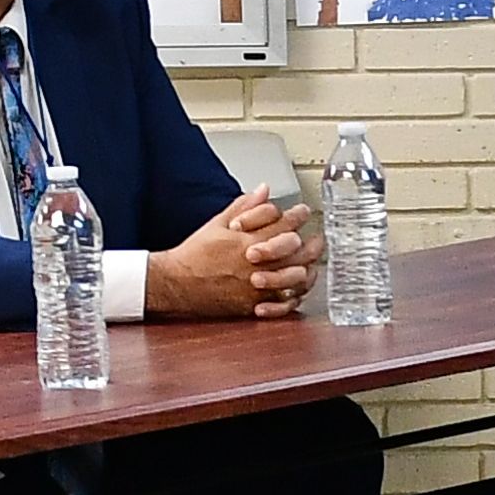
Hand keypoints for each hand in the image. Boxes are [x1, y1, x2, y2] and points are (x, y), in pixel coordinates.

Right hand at [145, 192, 313, 321]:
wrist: (176, 284)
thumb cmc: (195, 254)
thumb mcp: (217, 223)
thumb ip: (244, 206)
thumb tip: (263, 190)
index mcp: (248, 241)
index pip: (285, 224)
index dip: (299, 215)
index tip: (303, 211)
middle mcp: (257, 264)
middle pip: (297, 251)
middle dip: (312, 242)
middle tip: (317, 238)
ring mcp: (257, 286)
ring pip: (296, 277)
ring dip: (308, 268)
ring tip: (311, 262)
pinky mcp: (254, 304)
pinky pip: (285, 302)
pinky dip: (296, 293)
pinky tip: (297, 285)